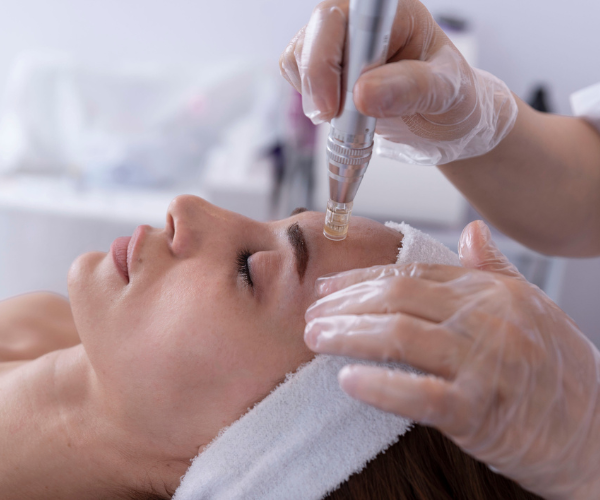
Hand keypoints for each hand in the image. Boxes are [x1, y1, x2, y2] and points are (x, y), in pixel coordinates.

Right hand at [280, 0, 517, 164]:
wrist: (442, 119)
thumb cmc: (451, 98)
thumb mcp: (446, 93)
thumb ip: (411, 89)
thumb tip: (362, 94)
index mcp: (393, 11)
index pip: (344, 15)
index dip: (327, 58)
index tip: (333, 105)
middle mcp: (361, 20)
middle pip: (314, 34)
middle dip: (316, 82)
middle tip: (332, 119)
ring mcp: (340, 42)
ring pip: (299, 57)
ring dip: (315, 96)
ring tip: (350, 119)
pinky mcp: (325, 65)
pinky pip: (298, 77)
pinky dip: (311, 101)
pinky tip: (340, 114)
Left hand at [304, 221, 599, 498]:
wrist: (596, 431)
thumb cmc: (558, 369)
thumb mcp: (531, 306)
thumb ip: (493, 268)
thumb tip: (470, 230)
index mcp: (489, 291)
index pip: (410, 273)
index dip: (361, 279)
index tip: (326, 288)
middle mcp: (485, 318)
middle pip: (396, 297)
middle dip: (345, 304)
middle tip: (311, 315)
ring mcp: (484, 363)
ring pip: (399, 337)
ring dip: (347, 336)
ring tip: (314, 339)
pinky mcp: (480, 411)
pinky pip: (420, 394)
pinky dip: (380, 386)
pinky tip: (346, 380)